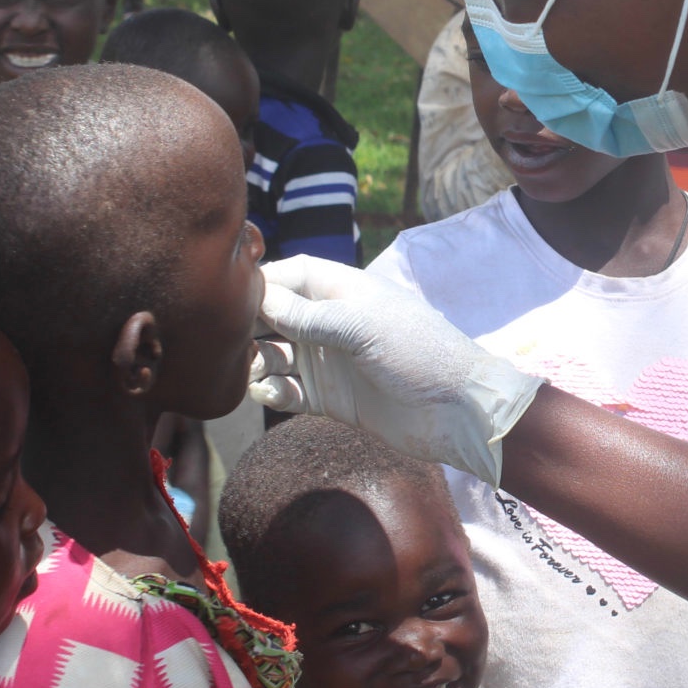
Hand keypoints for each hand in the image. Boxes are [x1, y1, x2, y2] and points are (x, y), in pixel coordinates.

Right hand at [249, 255, 542, 486]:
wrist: (459, 411)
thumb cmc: (419, 352)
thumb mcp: (362, 326)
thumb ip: (309, 315)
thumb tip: (259, 298)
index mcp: (341, 291)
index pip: (287, 276)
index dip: (258, 284)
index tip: (229, 300)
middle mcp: (329, 323)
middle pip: (271, 317)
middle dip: (249, 328)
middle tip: (235, 344)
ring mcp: (327, 361)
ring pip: (273, 356)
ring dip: (257, 363)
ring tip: (261, 373)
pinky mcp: (328, 399)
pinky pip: (286, 392)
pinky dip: (273, 392)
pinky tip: (276, 395)